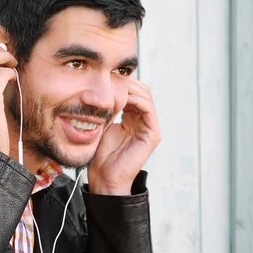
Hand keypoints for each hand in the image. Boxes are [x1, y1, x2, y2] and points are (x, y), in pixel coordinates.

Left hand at [87, 77, 160, 195]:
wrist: (104, 177)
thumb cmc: (100, 154)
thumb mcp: (102, 123)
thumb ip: (107, 108)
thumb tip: (103, 88)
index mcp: (132, 117)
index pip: (133, 91)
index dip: (122, 82)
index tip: (106, 76)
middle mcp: (143, 121)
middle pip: (141, 91)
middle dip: (127, 82)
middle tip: (111, 76)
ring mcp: (149, 127)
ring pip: (146, 97)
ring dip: (131, 88)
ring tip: (116, 85)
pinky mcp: (152, 135)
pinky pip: (148, 109)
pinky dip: (136, 100)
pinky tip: (123, 97)